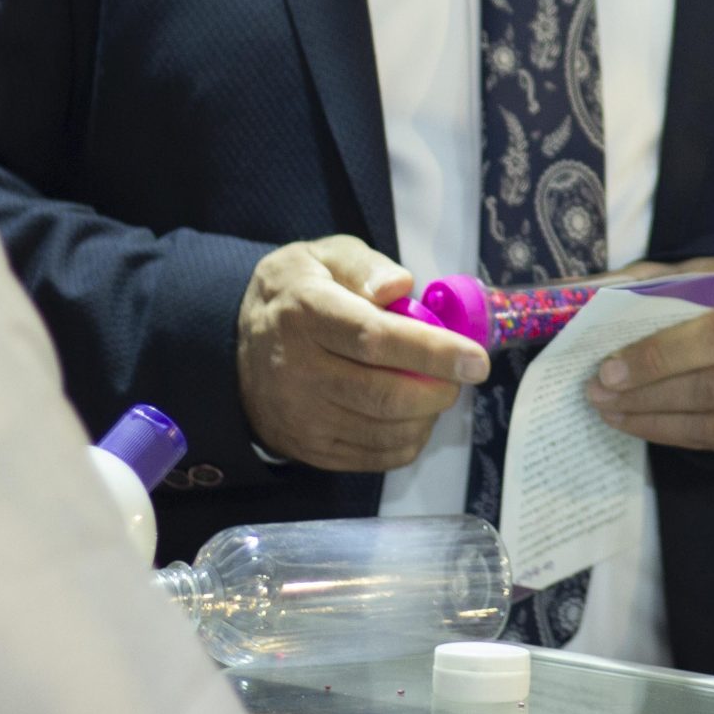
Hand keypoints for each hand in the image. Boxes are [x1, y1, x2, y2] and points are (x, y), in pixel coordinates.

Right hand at [237, 235, 488, 471]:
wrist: (237, 344)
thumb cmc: (299, 293)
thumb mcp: (324, 256)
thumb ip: (365, 266)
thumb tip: (400, 286)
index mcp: (306, 313)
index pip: (374, 338)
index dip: (432, 351)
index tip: (476, 359)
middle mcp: (298, 370)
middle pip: (384, 395)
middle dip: (439, 389)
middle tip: (462, 374)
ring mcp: (301, 416)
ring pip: (383, 432)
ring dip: (427, 416)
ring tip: (435, 389)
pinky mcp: (308, 449)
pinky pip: (373, 457)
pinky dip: (407, 441)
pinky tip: (413, 415)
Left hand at [585, 257, 713, 452]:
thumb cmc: (705, 297)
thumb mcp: (676, 276)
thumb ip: (631, 285)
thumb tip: (567, 293)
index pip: (710, 336)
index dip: (658, 356)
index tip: (609, 367)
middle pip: (708, 384)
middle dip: (646, 392)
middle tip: (598, 391)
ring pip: (706, 417)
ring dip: (648, 416)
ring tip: (604, 408)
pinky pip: (705, 437)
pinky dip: (662, 431)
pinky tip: (628, 421)